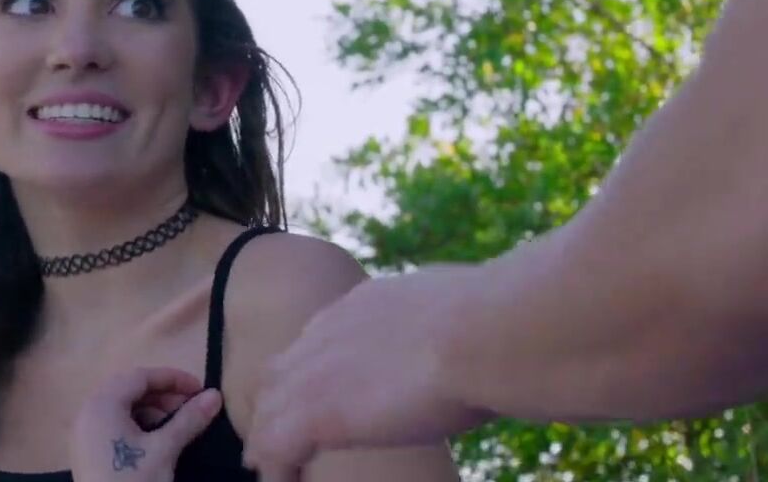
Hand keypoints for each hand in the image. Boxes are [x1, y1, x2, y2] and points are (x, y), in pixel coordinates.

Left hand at [70, 367, 222, 481]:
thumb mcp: (165, 450)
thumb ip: (189, 419)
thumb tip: (215, 395)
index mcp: (102, 404)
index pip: (141, 376)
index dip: (173, 379)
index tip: (202, 390)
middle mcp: (87, 412)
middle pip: (129, 389)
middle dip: (163, 395)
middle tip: (191, 407)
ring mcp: (83, 434)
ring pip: (121, 408)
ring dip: (151, 410)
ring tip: (177, 427)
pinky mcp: (86, 453)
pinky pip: (112, 425)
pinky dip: (136, 426)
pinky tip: (156, 442)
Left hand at [241, 266, 494, 476]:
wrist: (488, 332)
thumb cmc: (501, 321)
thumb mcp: (467, 305)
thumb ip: (452, 320)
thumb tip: (481, 325)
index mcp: (366, 304)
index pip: (318, 339)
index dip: (309, 371)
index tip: (311, 393)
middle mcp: (332, 331)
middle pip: (280, 372)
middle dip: (274, 403)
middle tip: (273, 435)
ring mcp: (320, 372)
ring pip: (268, 409)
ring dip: (267, 439)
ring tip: (266, 467)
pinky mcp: (319, 413)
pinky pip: (274, 447)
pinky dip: (275, 466)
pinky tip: (280, 481)